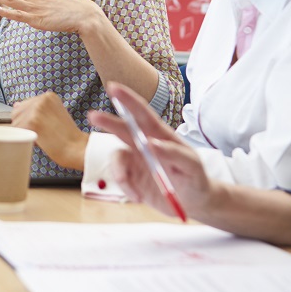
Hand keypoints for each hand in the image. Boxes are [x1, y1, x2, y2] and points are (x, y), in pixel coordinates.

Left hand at [12, 92, 88, 170]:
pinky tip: (39, 140)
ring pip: (15, 123)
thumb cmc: (67, 136)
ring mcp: (37, 109)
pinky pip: (17, 131)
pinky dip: (24, 139)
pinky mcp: (33, 121)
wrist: (78, 149)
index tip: (43, 127)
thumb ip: (35, 109)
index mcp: (48, 96)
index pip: (23, 106)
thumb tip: (15, 105)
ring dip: (24, 133)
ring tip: (43, 136)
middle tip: (43, 133)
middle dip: (24, 126)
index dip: (29, 120)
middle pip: (16, 113)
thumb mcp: (52, 115)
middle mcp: (42, 99)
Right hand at [89, 83, 212, 218]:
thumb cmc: (197, 180)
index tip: (113, 88)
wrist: (194, 203)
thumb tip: (151, 143)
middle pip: (122, 128)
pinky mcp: (131, 176)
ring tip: (135, 192)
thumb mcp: (192, 167)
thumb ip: (174, 153)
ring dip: (120, 173)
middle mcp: (145, 144)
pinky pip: (119, 177)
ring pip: (116, 158)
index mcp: (161, 136)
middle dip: (107, 121)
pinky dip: (126, 188)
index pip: (143, 114)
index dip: (128, 100)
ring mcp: (136, 160)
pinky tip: (139, 197)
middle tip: (93, 116)